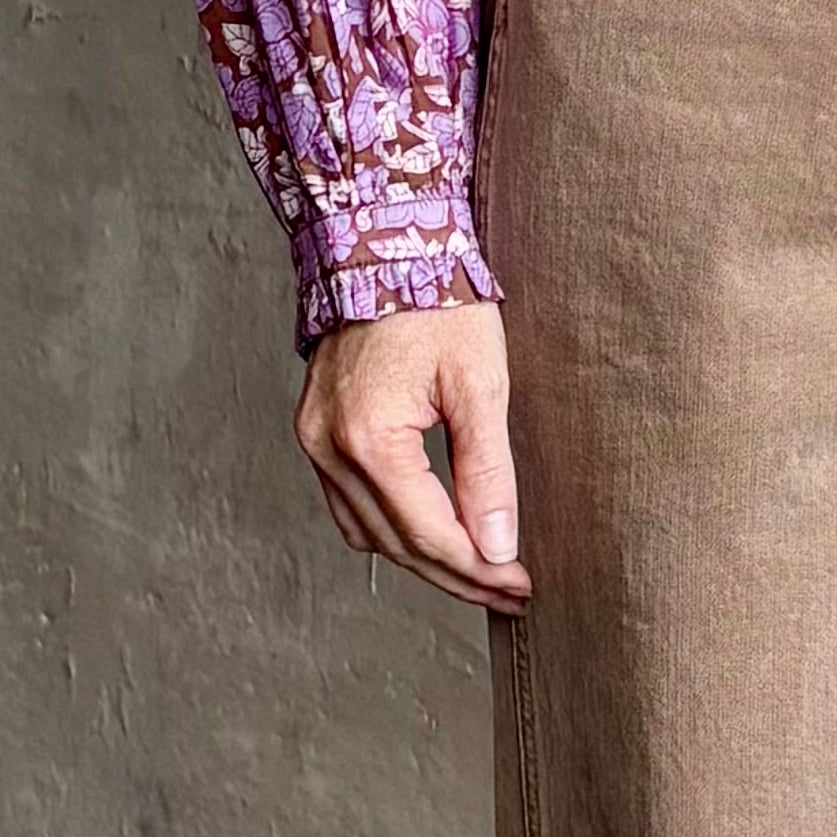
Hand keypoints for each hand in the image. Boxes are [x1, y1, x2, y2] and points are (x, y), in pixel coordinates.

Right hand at [296, 298, 528, 612]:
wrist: (382, 243)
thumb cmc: (435, 300)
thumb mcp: (480, 382)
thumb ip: (487, 469)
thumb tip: (499, 545)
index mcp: (370, 438)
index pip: (429, 533)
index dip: (479, 568)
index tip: (523, 585)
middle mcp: (328, 448)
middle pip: (396, 545)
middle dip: (457, 576)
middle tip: (510, 593)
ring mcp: (313, 441)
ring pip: (368, 534)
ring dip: (423, 560)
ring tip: (479, 574)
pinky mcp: (314, 432)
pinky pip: (347, 506)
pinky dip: (389, 530)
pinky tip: (430, 536)